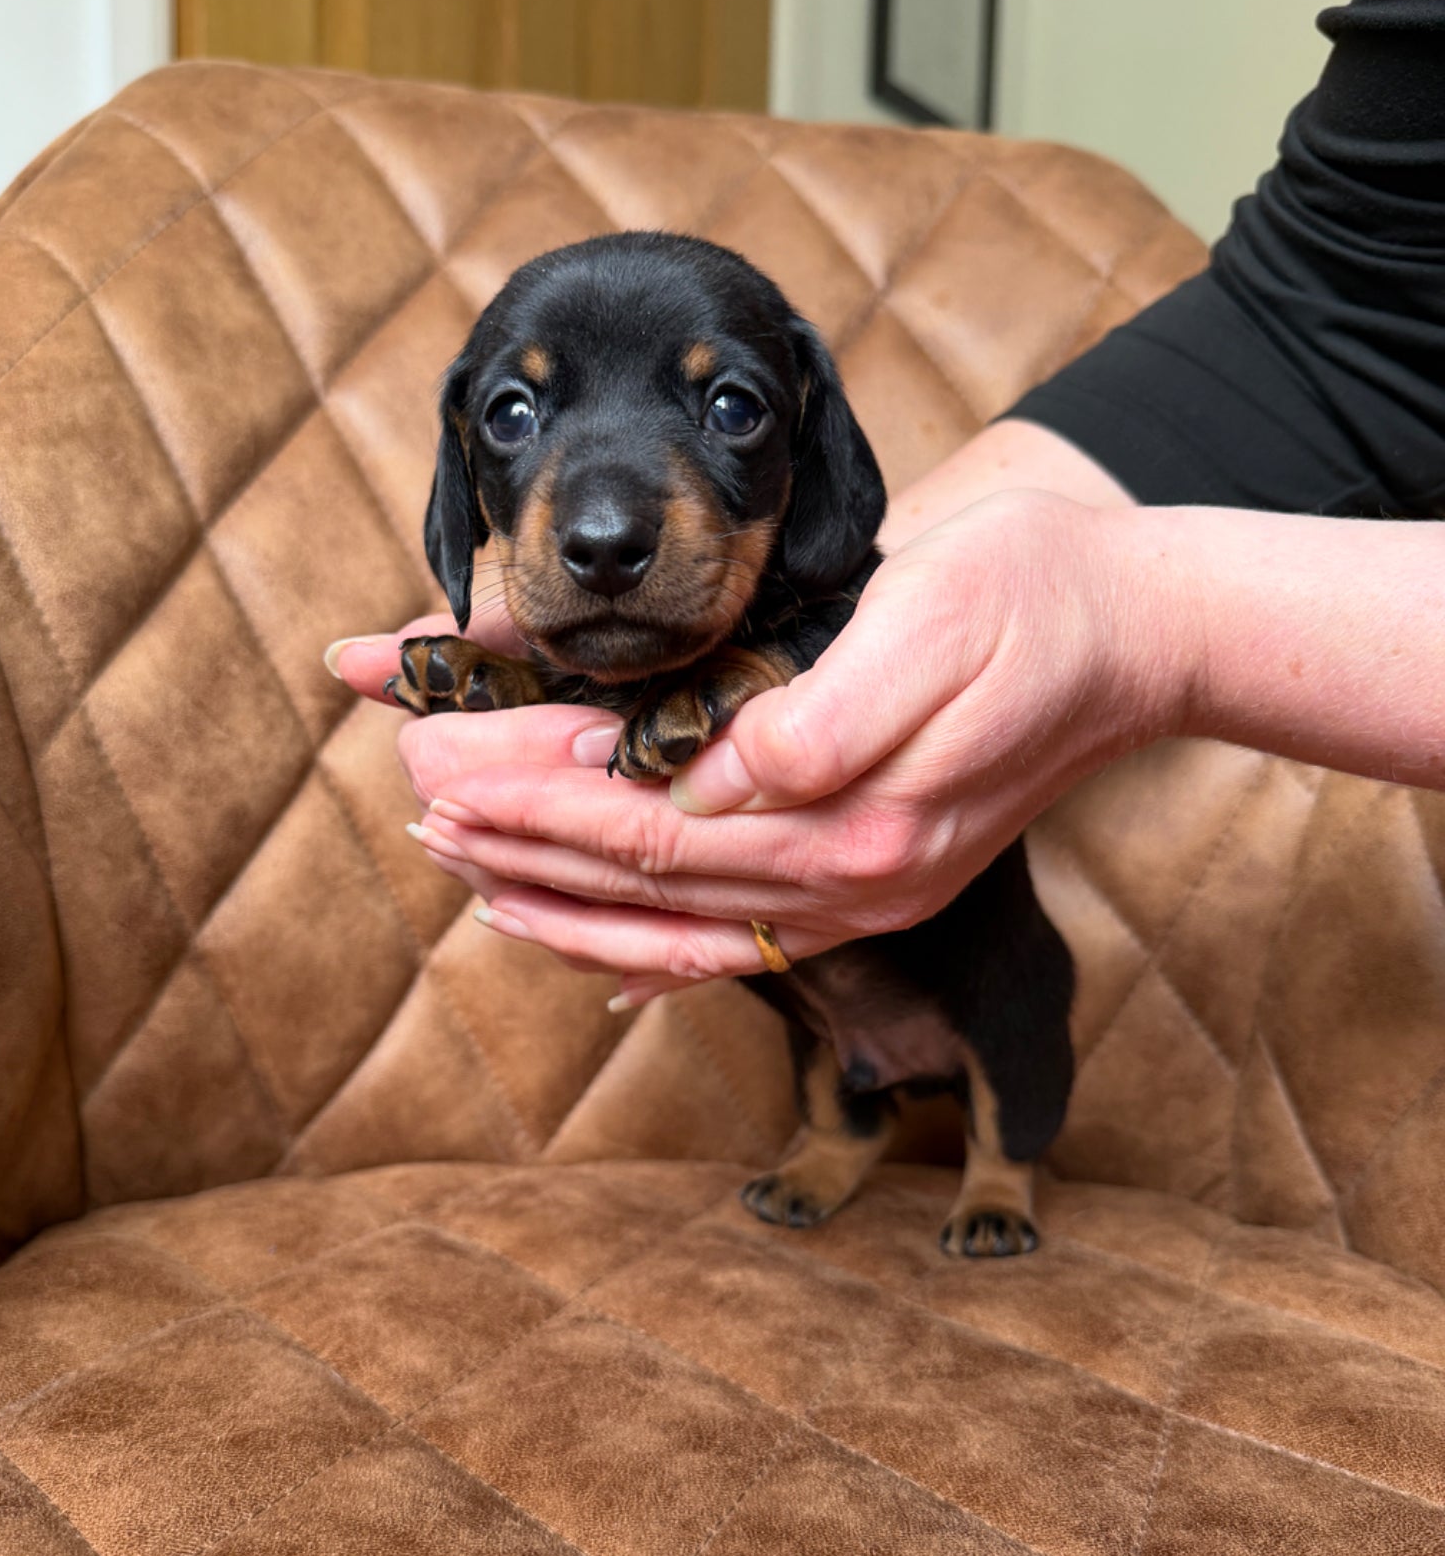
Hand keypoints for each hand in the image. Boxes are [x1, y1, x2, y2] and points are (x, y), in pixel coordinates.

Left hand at [343, 490, 1187, 1004]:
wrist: (1135, 630)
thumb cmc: (1034, 594)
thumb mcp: (931, 621)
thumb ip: (823, 716)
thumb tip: (715, 776)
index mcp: (856, 818)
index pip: (654, 820)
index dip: (537, 795)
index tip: (441, 763)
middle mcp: (851, 879)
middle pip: (646, 876)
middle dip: (520, 841)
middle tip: (419, 805)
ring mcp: (862, 893)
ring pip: (678, 923)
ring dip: (562, 900)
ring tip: (466, 870)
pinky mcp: (868, 880)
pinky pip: (735, 939)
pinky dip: (652, 953)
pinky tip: (593, 960)